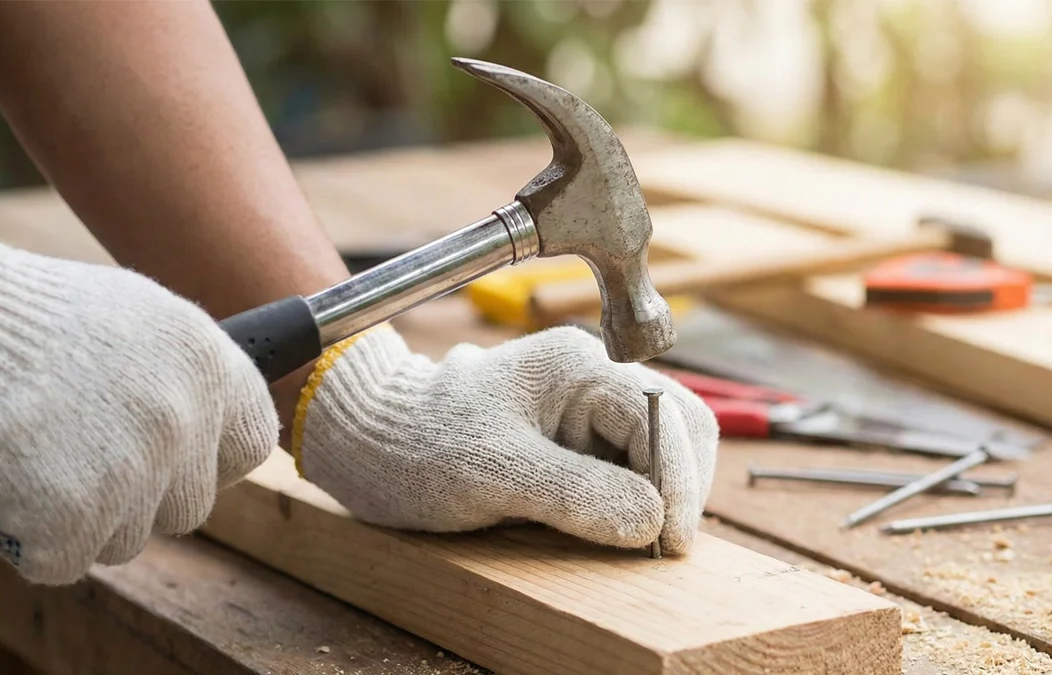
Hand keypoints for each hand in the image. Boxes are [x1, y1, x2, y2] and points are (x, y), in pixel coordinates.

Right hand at [0, 241, 278, 583]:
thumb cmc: (35, 318)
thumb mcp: (137, 318)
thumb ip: (184, 373)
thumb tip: (213, 419)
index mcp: (207, 363)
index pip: (250, 445)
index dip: (209, 461)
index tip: (177, 459)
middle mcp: (185, 417)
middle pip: (188, 505)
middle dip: (140, 497)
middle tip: (82, 459)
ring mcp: (135, 468)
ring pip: (128, 538)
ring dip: (84, 519)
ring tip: (41, 459)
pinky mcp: (76, 513)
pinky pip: (66, 559)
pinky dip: (33, 539)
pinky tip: (12, 485)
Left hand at [293, 324, 719, 553]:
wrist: (371, 440)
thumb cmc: (419, 444)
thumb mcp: (493, 473)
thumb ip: (576, 492)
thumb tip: (652, 520)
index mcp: (577, 365)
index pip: (662, 414)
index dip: (677, 480)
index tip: (671, 540)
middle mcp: (593, 377)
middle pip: (679, 424)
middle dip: (680, 485)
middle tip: (663, 546)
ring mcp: (588, 407)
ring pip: (662, 447)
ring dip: (662, 495)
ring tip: (640, 541)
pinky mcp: (579, 438)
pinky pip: (631, 465)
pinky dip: (637, 500)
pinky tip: (618, 528)